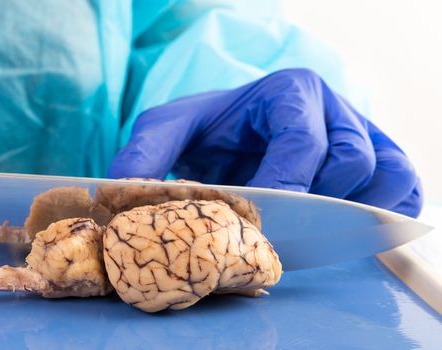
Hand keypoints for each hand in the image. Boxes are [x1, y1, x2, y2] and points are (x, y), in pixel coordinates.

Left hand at [109, 69, 422, 216]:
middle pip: (348, 160)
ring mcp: (363, 129)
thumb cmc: (213, 129)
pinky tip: (352, 222)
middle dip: (314, 200)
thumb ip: (143, 152)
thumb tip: (118, 192)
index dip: (286, 183)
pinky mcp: (382, 153)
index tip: (264, 216)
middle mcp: (331, 107)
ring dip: (350, 206)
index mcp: (287, 93)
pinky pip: (405, 183)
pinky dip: (387, 208)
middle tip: (284, 221)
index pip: (302, 140)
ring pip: (380, 172)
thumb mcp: (170, 129)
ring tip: (313, 222)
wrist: (244, 128)